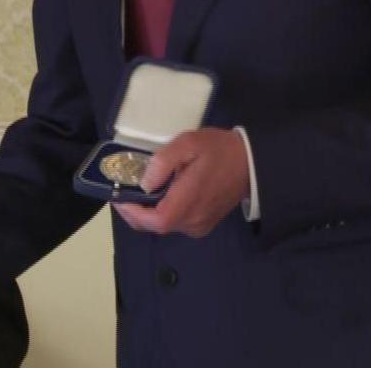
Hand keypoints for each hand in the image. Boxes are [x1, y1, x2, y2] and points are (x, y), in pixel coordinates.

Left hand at [115, 127, 248, 237]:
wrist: (251, 162)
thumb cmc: (218, 150)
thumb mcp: (188, 144)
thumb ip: (163, 162)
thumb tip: (144, 183)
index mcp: (189, 204)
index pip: (154, 221)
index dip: (132, 213)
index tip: (119, 197)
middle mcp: (193, 222)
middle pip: (154, 226)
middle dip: (134, 212)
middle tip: (122, 192)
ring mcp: (199, 226)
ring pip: (163, 225)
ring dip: (147, 213)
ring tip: (137, 191)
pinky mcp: (203, 224)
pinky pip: (175, 222)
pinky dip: (161, 213)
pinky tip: (158, 195)